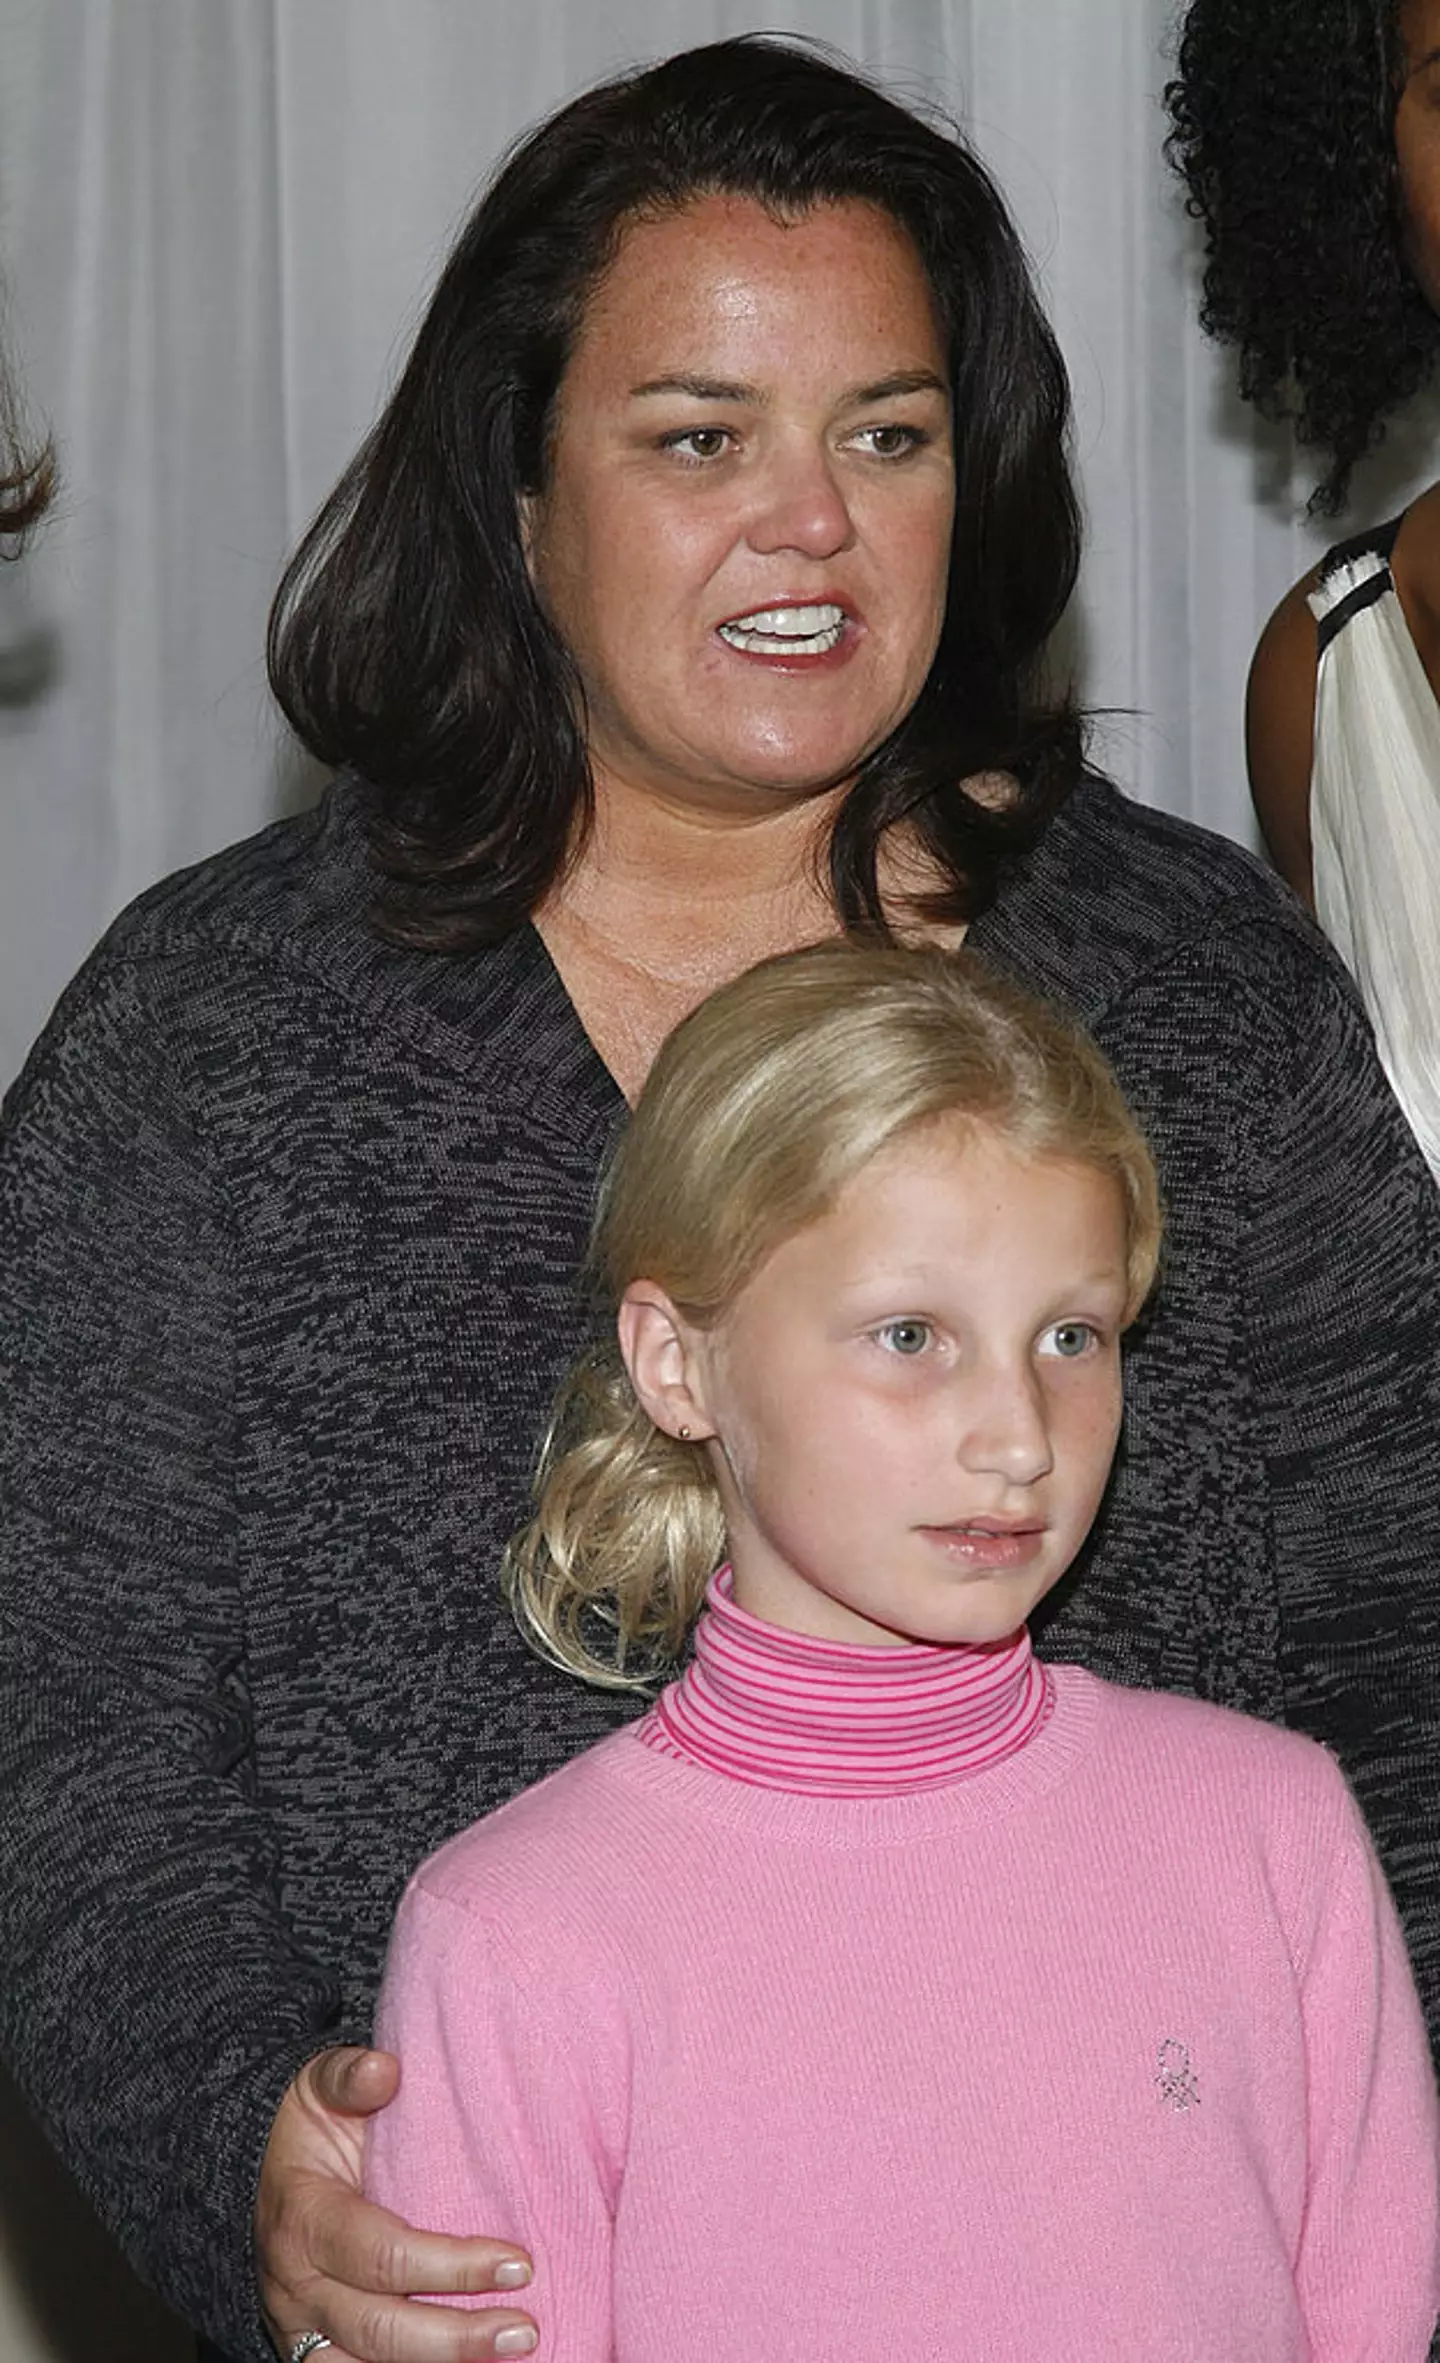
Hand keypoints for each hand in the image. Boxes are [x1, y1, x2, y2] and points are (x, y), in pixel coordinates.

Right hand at [257, 2046, 537, 2360]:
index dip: (451, 2265)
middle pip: (379, 2328)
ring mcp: (300, 2325)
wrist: (256, 2170)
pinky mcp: (310, 2350)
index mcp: (303, 2218)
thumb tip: (383, 2069)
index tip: (518, 2261)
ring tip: (508, 2356)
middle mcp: (297, 2284)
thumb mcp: (319, 2086)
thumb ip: (348, 2076)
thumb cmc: (308, 2126)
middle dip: (457, 2337)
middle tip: (526, 2329)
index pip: (381, 2255)